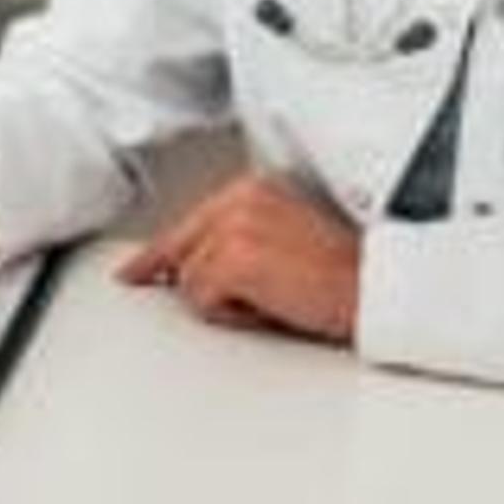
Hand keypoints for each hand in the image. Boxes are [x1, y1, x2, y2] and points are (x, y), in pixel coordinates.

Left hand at [115, 174, 360, 342]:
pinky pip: (202, 300)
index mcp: (250, 190)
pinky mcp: (232, 259)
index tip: (133, 270)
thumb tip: (190, 271)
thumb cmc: (337, 274)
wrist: (370, 288)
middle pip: (180, 252)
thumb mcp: (280, 239)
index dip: (156, 254)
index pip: (188, 224)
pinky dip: (232, 314)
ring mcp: (232, 227)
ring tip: (273, 297)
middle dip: (192, 280)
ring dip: (225, 301)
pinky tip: (269, 304)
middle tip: (207, 293)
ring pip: (190, 281)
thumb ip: (236, 241)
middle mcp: (237, 199)